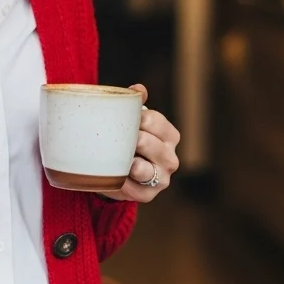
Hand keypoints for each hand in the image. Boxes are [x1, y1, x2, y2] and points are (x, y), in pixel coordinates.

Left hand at [97, 85, 180, 202]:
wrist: (118, 169)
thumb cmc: (128, 138)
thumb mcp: (131, 121)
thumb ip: (136, 104)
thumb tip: (138, 89)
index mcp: (169, 135)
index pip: (158, 122)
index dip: (142, 119)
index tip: (128, 118)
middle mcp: (170, 158)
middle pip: (154, 145)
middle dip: (139, 141)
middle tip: (126, 138)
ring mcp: (161, 178)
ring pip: (147, 171)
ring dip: (135, 166)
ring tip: (127, 162)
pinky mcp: (148, 195)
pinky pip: (136, 191)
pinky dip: (123, 185)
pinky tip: (113, 179)